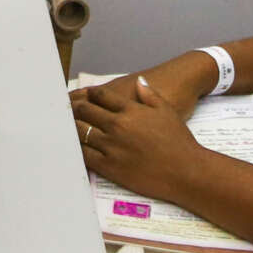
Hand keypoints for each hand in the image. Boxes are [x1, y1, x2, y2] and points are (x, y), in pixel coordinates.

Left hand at [74, 75, 208, 203]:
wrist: (185, 171)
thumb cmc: (178, 140)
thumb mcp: (166, 111)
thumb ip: (149, 94)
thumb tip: (138, 81)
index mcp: (130, 109)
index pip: (99, 96)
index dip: (89, 95)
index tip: (84, 97)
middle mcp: (118, 125)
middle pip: (85, 111)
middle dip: (77, 110)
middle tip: (68, 111)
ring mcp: (112, 146)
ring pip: (81, 132)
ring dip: (73, 128)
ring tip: (67, 127)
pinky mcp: (109, 167)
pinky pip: (85, 155)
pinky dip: (78, 149)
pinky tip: (75, 147)